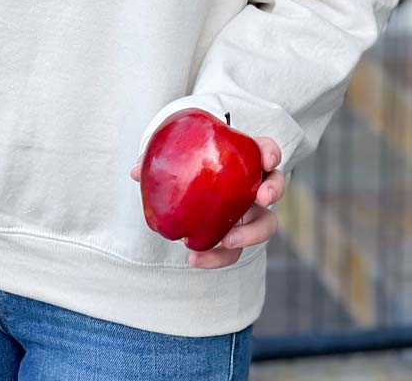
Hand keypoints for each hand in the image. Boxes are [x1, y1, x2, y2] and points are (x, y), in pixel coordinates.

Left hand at [130, 136, 285, 268]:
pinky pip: (234, 250)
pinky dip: (217, 257)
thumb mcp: (174, 156)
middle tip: (262, 198)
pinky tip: (195, 260)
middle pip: (274, 186)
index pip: (265, 150)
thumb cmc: (188, 164)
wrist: (189, 188)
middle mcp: (252, 185)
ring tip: (229, 240)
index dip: (270, 153)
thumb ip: (159, 160)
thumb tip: (136, 172)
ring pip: (264, 225)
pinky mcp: (237, 235)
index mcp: (242, 159)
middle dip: (274, 190)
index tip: (267, 160)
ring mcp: (248, 212)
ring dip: (252, 234)